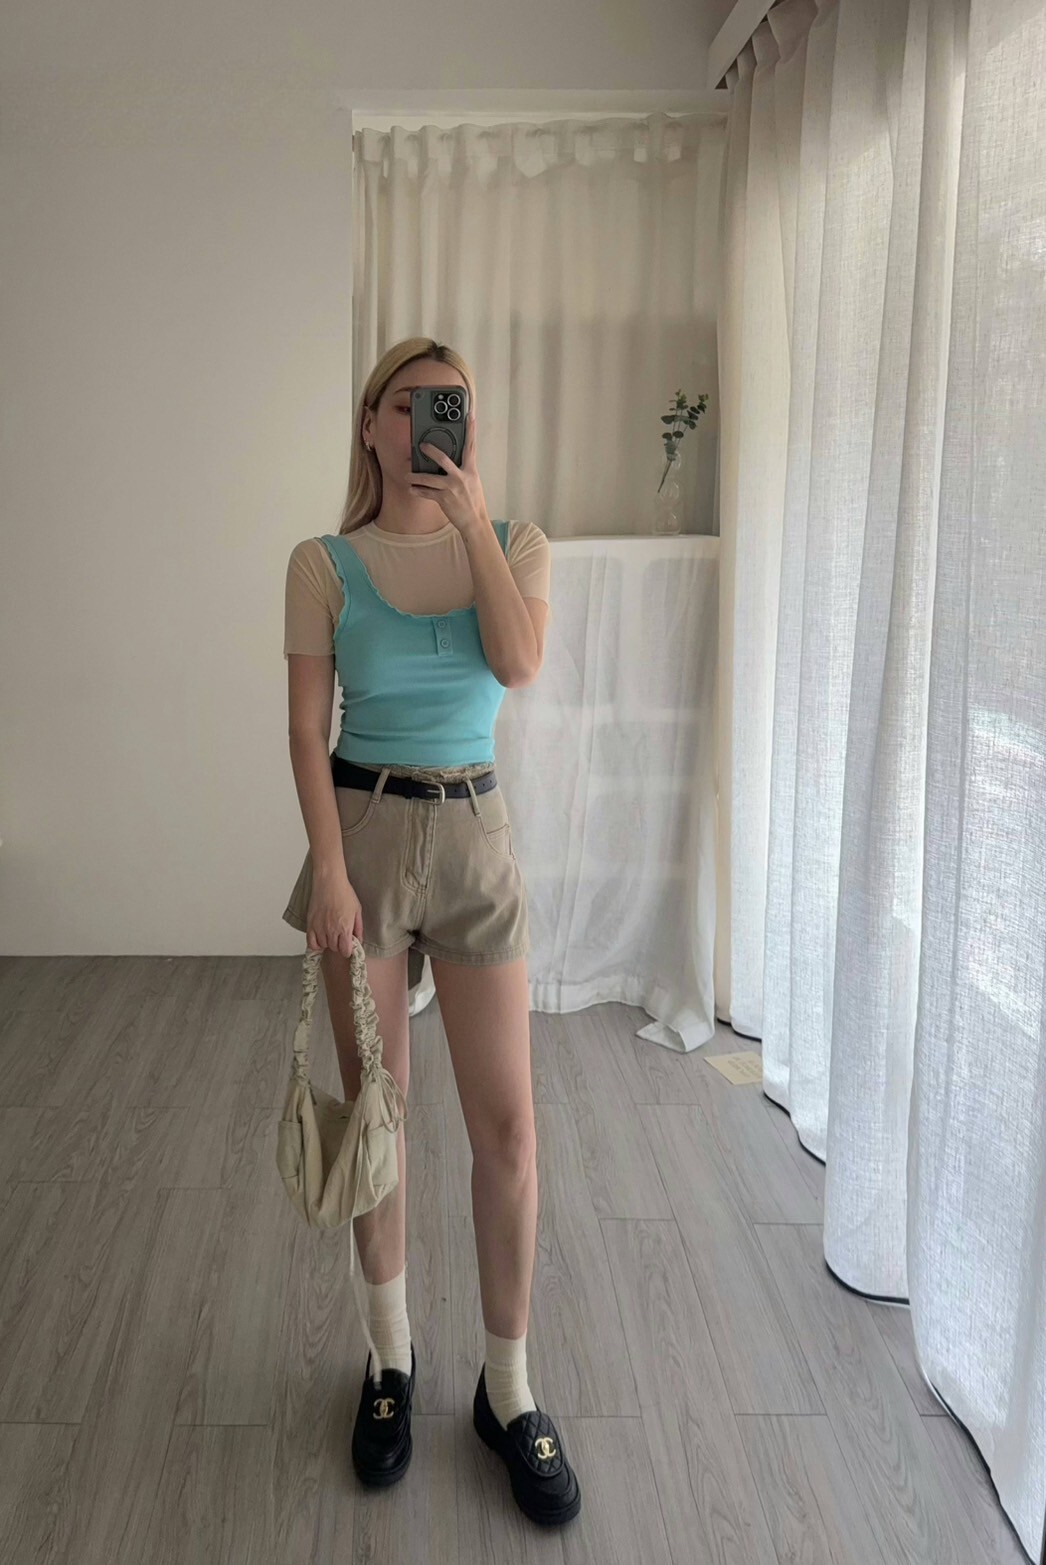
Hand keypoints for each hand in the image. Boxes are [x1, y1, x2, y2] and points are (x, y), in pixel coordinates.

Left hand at [411, 406, 488, 534]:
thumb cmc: (473, 502)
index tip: (470, 417)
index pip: (471, 447)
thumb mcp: (472, 482)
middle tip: (422, 445)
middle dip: (431, 451)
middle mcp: (461, 477)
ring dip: (416, 476)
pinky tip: (411, 489)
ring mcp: (451, 489)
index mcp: (470, 471)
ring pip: (429, 478)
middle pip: (443, 459)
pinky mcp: (444, 499)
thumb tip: (452, 461)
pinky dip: (418, 491)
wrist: (474, 521)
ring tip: (408, 474)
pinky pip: (427, 493)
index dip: (471, 431)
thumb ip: (463, 470)